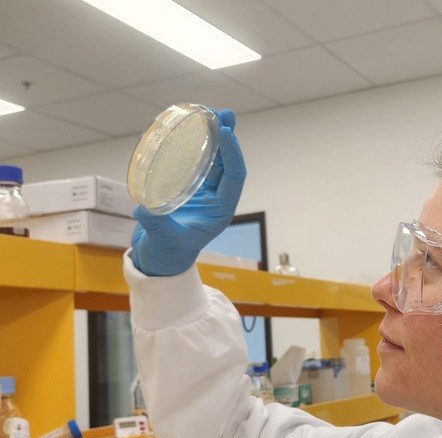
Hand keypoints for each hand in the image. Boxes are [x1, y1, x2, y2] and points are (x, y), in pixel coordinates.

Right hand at [131, 108, 246, 276]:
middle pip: (227, 164)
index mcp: (220, 211)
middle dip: (227, 138)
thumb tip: (144, 209)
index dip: (232, 154)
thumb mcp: (163, 240)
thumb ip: (156, 225)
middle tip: (223, 113)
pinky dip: (196, 145)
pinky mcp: (189, 188)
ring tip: (213, 112)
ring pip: (214, 160)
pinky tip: (191, 128)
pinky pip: (197, 162)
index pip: (234, 177)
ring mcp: (203, 193)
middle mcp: (216, 199)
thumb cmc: (166, 253)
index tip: (225, 132)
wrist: (158, 259)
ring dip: (214, 137)